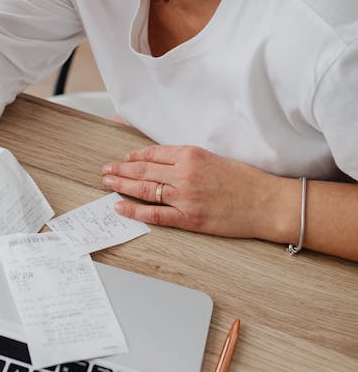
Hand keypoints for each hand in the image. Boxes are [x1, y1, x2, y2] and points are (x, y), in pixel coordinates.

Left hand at [102, 144, 285, 240]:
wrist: (267, 203)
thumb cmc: (246, 181)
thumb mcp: (214, 159)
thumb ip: (189, 160)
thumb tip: (165, 164)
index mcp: (191, 154)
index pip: (153, 153)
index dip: (134, 157)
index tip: (124, 159)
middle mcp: (184, 173)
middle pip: (143, 170)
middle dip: (120, 170)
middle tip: (105, 170)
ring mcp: (185, 196)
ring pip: (144, 189)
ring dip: (121, 186)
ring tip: (107, 184)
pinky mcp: (189, 218)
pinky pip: (155, 214)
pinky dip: (135, 210)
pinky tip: (120, 207)